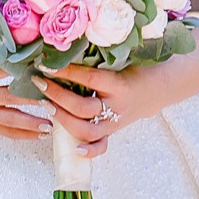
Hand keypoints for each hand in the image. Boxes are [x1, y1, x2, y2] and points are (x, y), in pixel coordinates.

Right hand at [0, 55, 53, 140]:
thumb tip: (24, 33)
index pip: (4, 70)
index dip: (25, 68)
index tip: (46, 66)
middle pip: (11, 96)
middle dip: (35, 97)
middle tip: (57, 96)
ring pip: (11, 119)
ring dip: (33, 121)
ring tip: (54, 122)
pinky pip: (7, 132)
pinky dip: (25, 134)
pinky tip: (42, 134)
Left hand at [35, 64, 171, 158]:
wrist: (158, 88)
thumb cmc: (136, 68)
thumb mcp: (123, 59)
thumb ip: (100, 58)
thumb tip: (67, 47)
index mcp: (119, 85)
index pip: (89, 79)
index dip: (67, 72)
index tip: (46, 65)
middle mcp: (117, 106)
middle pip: (83, 108)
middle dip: (58, 96)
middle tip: (40, 83)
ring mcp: (114, 122)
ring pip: (86, 130)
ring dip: (63, 119)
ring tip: (46, 105)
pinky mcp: (113, 132)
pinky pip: (101, 146)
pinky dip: (88, 151)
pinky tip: (74, 149)